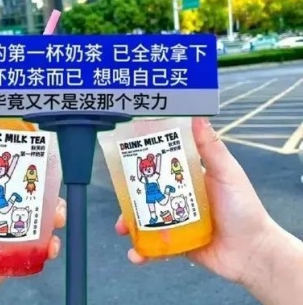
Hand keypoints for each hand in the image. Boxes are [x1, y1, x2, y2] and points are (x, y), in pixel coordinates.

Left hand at [0, 138, 65, 304]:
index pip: (8, 175)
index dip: (24, 166)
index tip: (37, 158)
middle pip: (31, 194)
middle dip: (47, 192)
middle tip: (52, 194)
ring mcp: (9, 232)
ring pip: (40, 218)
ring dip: (55, 215)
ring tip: (58, 218)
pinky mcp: (15, 254)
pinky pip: (39, 246)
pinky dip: (51, 244)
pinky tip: (51, 245)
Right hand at [115, 117, 275, 285]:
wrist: (253, 253)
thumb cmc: (243, 208)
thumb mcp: (227, 173)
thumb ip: (211, 148)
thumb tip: (197, 117)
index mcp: (190, 178)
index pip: (163, 165)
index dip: (145, 160)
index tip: (127, 154)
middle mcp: (181, 198)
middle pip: (149, 192)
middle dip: (131, 194)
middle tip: (119, 194)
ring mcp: (178, 221)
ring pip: (147, 219)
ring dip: (131, 224)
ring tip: (121, 228)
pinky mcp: (178, 244)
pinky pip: (155, 247)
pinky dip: (143, 252)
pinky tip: (136, 255)